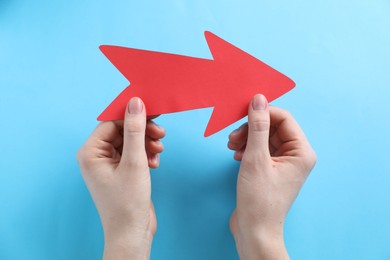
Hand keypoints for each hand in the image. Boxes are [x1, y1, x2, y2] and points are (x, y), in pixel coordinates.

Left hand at [77, 97, 164, 259]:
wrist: (132, 233)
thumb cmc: (127, 202)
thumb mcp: (134, 161)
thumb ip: (135, 130)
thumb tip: (135, 102)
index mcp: (90, 152)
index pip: (112, 123)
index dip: (132, 116)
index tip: (154, 112)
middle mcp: (97, 157)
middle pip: (122, 131)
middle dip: (143, 132)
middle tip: (161, 133)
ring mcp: (109, 165)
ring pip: (130, 142)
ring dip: (147, 143)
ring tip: (159, 151)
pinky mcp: (121, 172)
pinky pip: (134, 154)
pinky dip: (146, 155)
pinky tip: (155, 163)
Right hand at [228, 94, 315, 259]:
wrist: (254, 230)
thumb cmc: (259, 199)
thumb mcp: (256, 158)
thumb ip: (258, 126)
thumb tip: (259, 99)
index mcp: (302, 152)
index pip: (284, 118)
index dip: (262, 112)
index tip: (242, 112)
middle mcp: (296, 155)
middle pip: (273, 127)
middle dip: (251, 128)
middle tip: (233, 137)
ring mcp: (284, 163)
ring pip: (264, 138)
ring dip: (246, 138)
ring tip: (232, 147)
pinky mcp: (271, 169)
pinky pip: (260, 149)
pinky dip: (247, 149)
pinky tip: (236, 156)